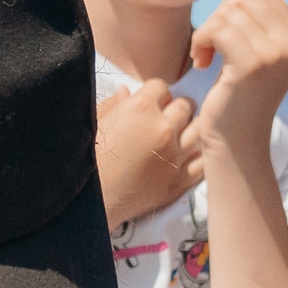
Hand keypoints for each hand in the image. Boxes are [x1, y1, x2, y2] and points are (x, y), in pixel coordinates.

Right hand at [96, 78, 202, 227]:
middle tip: (171, 116)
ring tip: (184, 132)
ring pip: (200, 130)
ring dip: (193, 128)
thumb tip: (125, 91)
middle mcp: (162, 128)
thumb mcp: (95, 123)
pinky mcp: (178, 181)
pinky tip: (192, 155)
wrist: (88, 200)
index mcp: (140, 108)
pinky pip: (202, 163)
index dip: (156, 94)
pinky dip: (200, 156)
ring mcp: (173, 155)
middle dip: (177, 108)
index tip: (152, 102)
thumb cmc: (85, 159)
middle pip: (184, 106)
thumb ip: (113, 104)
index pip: (161, 87)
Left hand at [191, 0, 287, 164]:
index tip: (225, 36)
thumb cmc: (239, 97)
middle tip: (210, 47)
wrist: (237, 142)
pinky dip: (201, 41)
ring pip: (228, 12)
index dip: (234, 6)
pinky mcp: (252, 64)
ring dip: (207, 32)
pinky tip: (201, 62)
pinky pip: (218, 29)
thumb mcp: (252, 52)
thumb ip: (254, 16)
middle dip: (219, 17)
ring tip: (205, 57)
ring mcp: (275, 53)